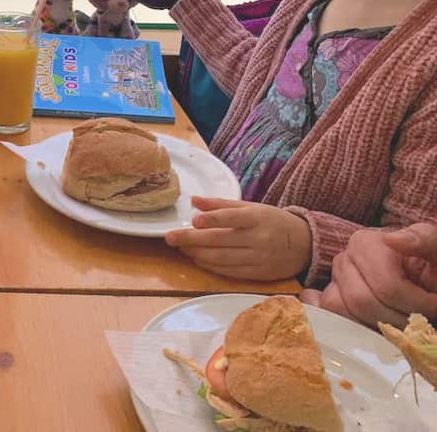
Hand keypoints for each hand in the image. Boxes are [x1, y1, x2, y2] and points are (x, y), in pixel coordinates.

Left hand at [165, 196, 311, 280]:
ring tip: (181, 248)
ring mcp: (259, 259)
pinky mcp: (259, 275)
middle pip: (220, 240)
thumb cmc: (272, 221)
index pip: (231, 218)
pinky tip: (198, 260)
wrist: (305, 244)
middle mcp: (258, 239)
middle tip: (170, 238)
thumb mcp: (251, 207)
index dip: (212, 219)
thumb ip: (221, 205)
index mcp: (257, 218)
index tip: (193, 220)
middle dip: (192, 240)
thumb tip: (194, 200)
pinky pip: (230, 272)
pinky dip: (211, 266)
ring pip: (222, 258)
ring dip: (197, 254)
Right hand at [300, 223, 436, 327]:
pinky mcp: (332, 298)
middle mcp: (343, 259)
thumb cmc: (430, 263)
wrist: (423, 274)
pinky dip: (344, 323)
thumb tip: (391, 239)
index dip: (416, 305)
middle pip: (362, 301)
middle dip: (396, 318)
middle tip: (420, 319)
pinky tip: (369, 325)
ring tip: (401, 322)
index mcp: (364, 243)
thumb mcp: (436, 248)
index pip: (387, 288)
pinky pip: (327, 314)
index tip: (435, 305)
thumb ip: (423, 239)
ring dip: (375, 325)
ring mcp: (334, 280)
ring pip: (341, 311)